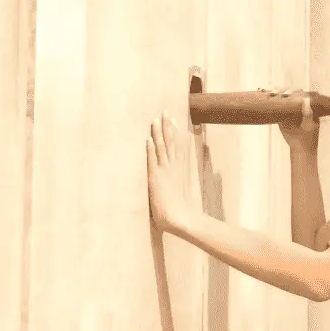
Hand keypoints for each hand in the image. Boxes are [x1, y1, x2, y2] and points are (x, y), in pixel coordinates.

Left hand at [147, 111, 190, 232]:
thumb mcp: (179, 196)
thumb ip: (177, 189)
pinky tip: (149, 138)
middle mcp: (173, 167)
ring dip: (159, 133)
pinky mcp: (156, 177)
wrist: (180, 219)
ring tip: (156, 119)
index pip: (175, 147)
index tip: (173, 120)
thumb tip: (179, 190)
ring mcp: (165, 171)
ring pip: (162, 147)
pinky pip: (153, 159)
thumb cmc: (180, 213)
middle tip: (166, 111)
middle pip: (170, 142)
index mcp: (178, 170)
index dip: (174, 133)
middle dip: (167, 126)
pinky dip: (151, 148)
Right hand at [258, 87, 319, 152]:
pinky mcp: (280, 117)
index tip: (287, 92)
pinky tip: (263, 94)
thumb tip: (306, 98)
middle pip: (289, 94)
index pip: (300, 94)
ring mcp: (288, 111)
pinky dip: (269, 102)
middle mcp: (297, 106)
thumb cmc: (308, 137)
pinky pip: (274, 108)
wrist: (300, 149)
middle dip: (282, 91)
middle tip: (275, 93)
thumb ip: (308, 113)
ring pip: (281, 99)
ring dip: (274, 93)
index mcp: (307, 106)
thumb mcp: (309, 125)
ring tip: (268, 91)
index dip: (294, 91)